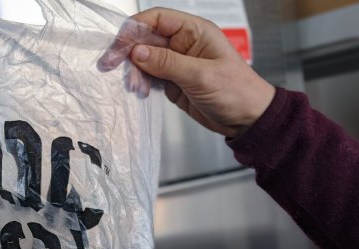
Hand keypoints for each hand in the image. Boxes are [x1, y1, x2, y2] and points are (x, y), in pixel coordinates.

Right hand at [99, 8, 274, 137]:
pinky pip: (149, 76)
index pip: (157, 19)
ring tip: (135, 87)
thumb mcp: (201, 76)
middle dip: (128, 52)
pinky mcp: (173, 81)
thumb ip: (167, 63)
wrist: (248, 119)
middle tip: (110, 66)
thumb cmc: (237, 92)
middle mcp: (184, 44)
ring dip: (134, 71)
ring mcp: (177, 63)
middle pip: (146, 39)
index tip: (118, 44)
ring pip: (144, 59)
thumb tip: (137, 51)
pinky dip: (141, 83)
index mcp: (195, 32)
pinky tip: (141, 91)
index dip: (135, 28)